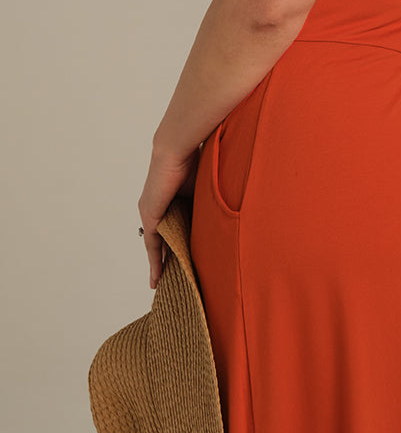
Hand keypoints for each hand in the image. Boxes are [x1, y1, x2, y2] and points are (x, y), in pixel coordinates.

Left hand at [137, 143, 199, 288]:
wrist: (177, 148)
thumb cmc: (193, 160)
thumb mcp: (201, 190)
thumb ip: (205, 205)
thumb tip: (219, 219)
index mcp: (170, 201)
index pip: (172, 229)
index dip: (176, 245)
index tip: (181, 261)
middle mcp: (156, 208)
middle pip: (163, 240)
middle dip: (167, 259)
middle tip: (173, 279)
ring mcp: (151, 213)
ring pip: (157, 245)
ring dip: (161, 263)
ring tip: (165, 283)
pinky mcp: (150, 216)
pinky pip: (152, 245)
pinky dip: (155, 261)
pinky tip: (158, 277)